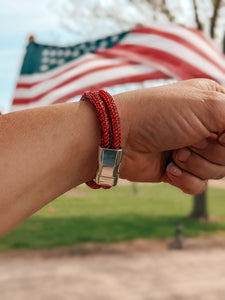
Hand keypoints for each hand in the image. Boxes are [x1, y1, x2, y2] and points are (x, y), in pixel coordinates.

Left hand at [115, 79, 224, 193]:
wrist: (119, 136)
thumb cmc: (160, 114)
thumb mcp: (208, 105)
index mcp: (216, 106)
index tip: (216, 137)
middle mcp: (206, 127)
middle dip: (212, 151)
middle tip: (190, 140)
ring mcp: (192, 149)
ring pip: (218, 171)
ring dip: (196, 164)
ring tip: (175, 152)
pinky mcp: (179, 169)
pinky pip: (198, 185)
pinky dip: (185, 179)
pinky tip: (169, 168)